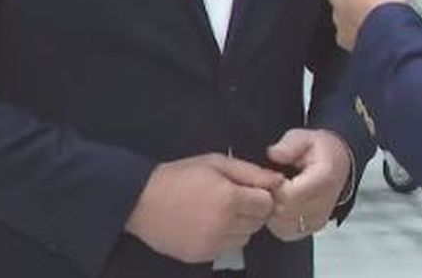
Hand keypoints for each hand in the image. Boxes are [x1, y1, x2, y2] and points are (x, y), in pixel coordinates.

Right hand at [124, 153, 282, 263]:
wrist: (142, 200)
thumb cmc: (180, 175)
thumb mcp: (216, 163)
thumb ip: (251, 172)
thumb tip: (279, 180)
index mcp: (229, 199)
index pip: (266, 204)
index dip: (260, 194)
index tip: (249, 189)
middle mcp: (224, 226)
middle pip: (258, 223)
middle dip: (252, 210)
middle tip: (234, 199)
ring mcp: (212, 244)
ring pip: (245, 238)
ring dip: (240, 226)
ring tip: (220, 212)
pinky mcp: (201, 256)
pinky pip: (226, 249)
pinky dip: (224, 238)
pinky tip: (209, 224)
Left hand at [265, 129, 352, 241]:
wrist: (339, 163)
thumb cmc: (320, 150)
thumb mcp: (304, 137)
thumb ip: (289, 145)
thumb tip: (274, 154)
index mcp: (324, 178)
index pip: (288, 195)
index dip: (273, 186)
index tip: (273, 175)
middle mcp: (325, 203)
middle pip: (283, 212)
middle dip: (270, 199)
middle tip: (271, 183)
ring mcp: (319, 219)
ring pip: (282, 225)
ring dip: (273, 210)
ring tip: (277, 192)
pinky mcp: (313, 228)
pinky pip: (286, 231)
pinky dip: (277, 220)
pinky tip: (281, 203)